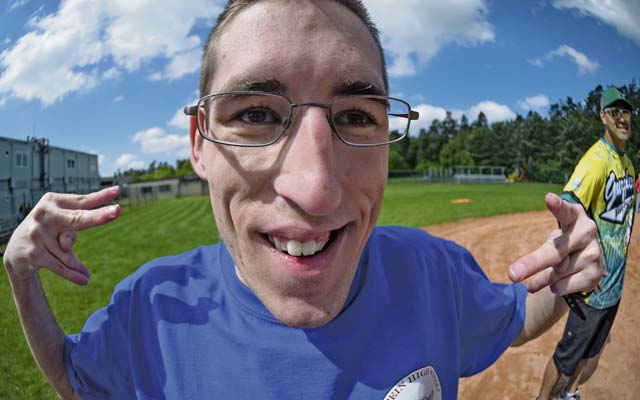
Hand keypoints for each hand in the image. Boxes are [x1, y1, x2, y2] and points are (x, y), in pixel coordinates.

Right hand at [3, 186, 120, 284]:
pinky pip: (61, 266)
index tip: (117, 190)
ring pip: (70, 252)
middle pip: (78, 219)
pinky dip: (73, 274)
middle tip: (117, 211)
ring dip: (77, 265)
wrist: (16, 251)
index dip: (100, 197)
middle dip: (98, 217)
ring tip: (84, 273)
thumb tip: (66, 244)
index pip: (82, 201)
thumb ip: (72, 228)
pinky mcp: (34, 253)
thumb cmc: (47, 231)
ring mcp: (37, 233)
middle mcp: (44, 215)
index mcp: (53, 202)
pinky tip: (85, 280)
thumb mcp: (60, 224)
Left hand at [508, 193, 602, 293]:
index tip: (548, 198)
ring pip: (556, 272)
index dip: (558, 206)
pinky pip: (563, 286)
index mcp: (575, 217)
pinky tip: (559, 282)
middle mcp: (588, 232)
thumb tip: (557, 271)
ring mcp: (594, 253)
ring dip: (543, 279)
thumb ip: (547, 253)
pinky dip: (555, 287)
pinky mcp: (596, 274)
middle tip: (512, 274)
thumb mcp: (552, 242)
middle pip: (556, 251)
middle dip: (533, 263)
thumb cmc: (561, 245)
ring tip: (539, 279)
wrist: (585, 265)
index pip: (566, 211)